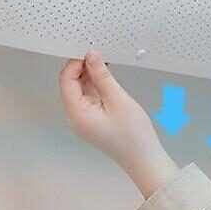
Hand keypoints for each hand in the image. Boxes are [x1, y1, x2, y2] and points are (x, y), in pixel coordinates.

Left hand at [59, 51, 179, 198]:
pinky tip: (107, 75)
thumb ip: (102, 76)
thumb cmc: (133, 134)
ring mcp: (84, 119)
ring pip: (80, 89)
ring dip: (90, 74)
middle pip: (71, 85)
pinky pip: (89, 96)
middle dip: (82, 67)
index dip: (75, 63)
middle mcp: (76, 117)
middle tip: (98, 53)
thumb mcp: (118, 99)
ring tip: (105, 62)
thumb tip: (90, 55)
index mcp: (76, 114)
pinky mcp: (94, 119)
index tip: (89, 50)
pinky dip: (96, 84)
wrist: (145, 159)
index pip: (66, 81)